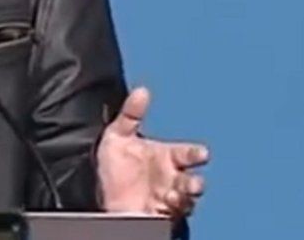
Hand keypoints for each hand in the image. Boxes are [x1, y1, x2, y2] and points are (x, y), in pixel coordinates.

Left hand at [97, 87, 208, 217]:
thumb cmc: (115, 167)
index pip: (187, 153)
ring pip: (189, 198)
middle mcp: (173, 176)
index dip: (196, 153)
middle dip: (196, 182)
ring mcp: (171, 195)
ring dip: (185, 197)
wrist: (102, 196)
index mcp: (167, 156)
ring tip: (174, 194)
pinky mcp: (165, 213)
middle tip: (192, 183)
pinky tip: (165, 202)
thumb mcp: (117, 137)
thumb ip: (130, 115)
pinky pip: (177, 212)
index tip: (201, 153)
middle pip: (193, 179)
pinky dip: (175, 207)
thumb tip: (142, 91)